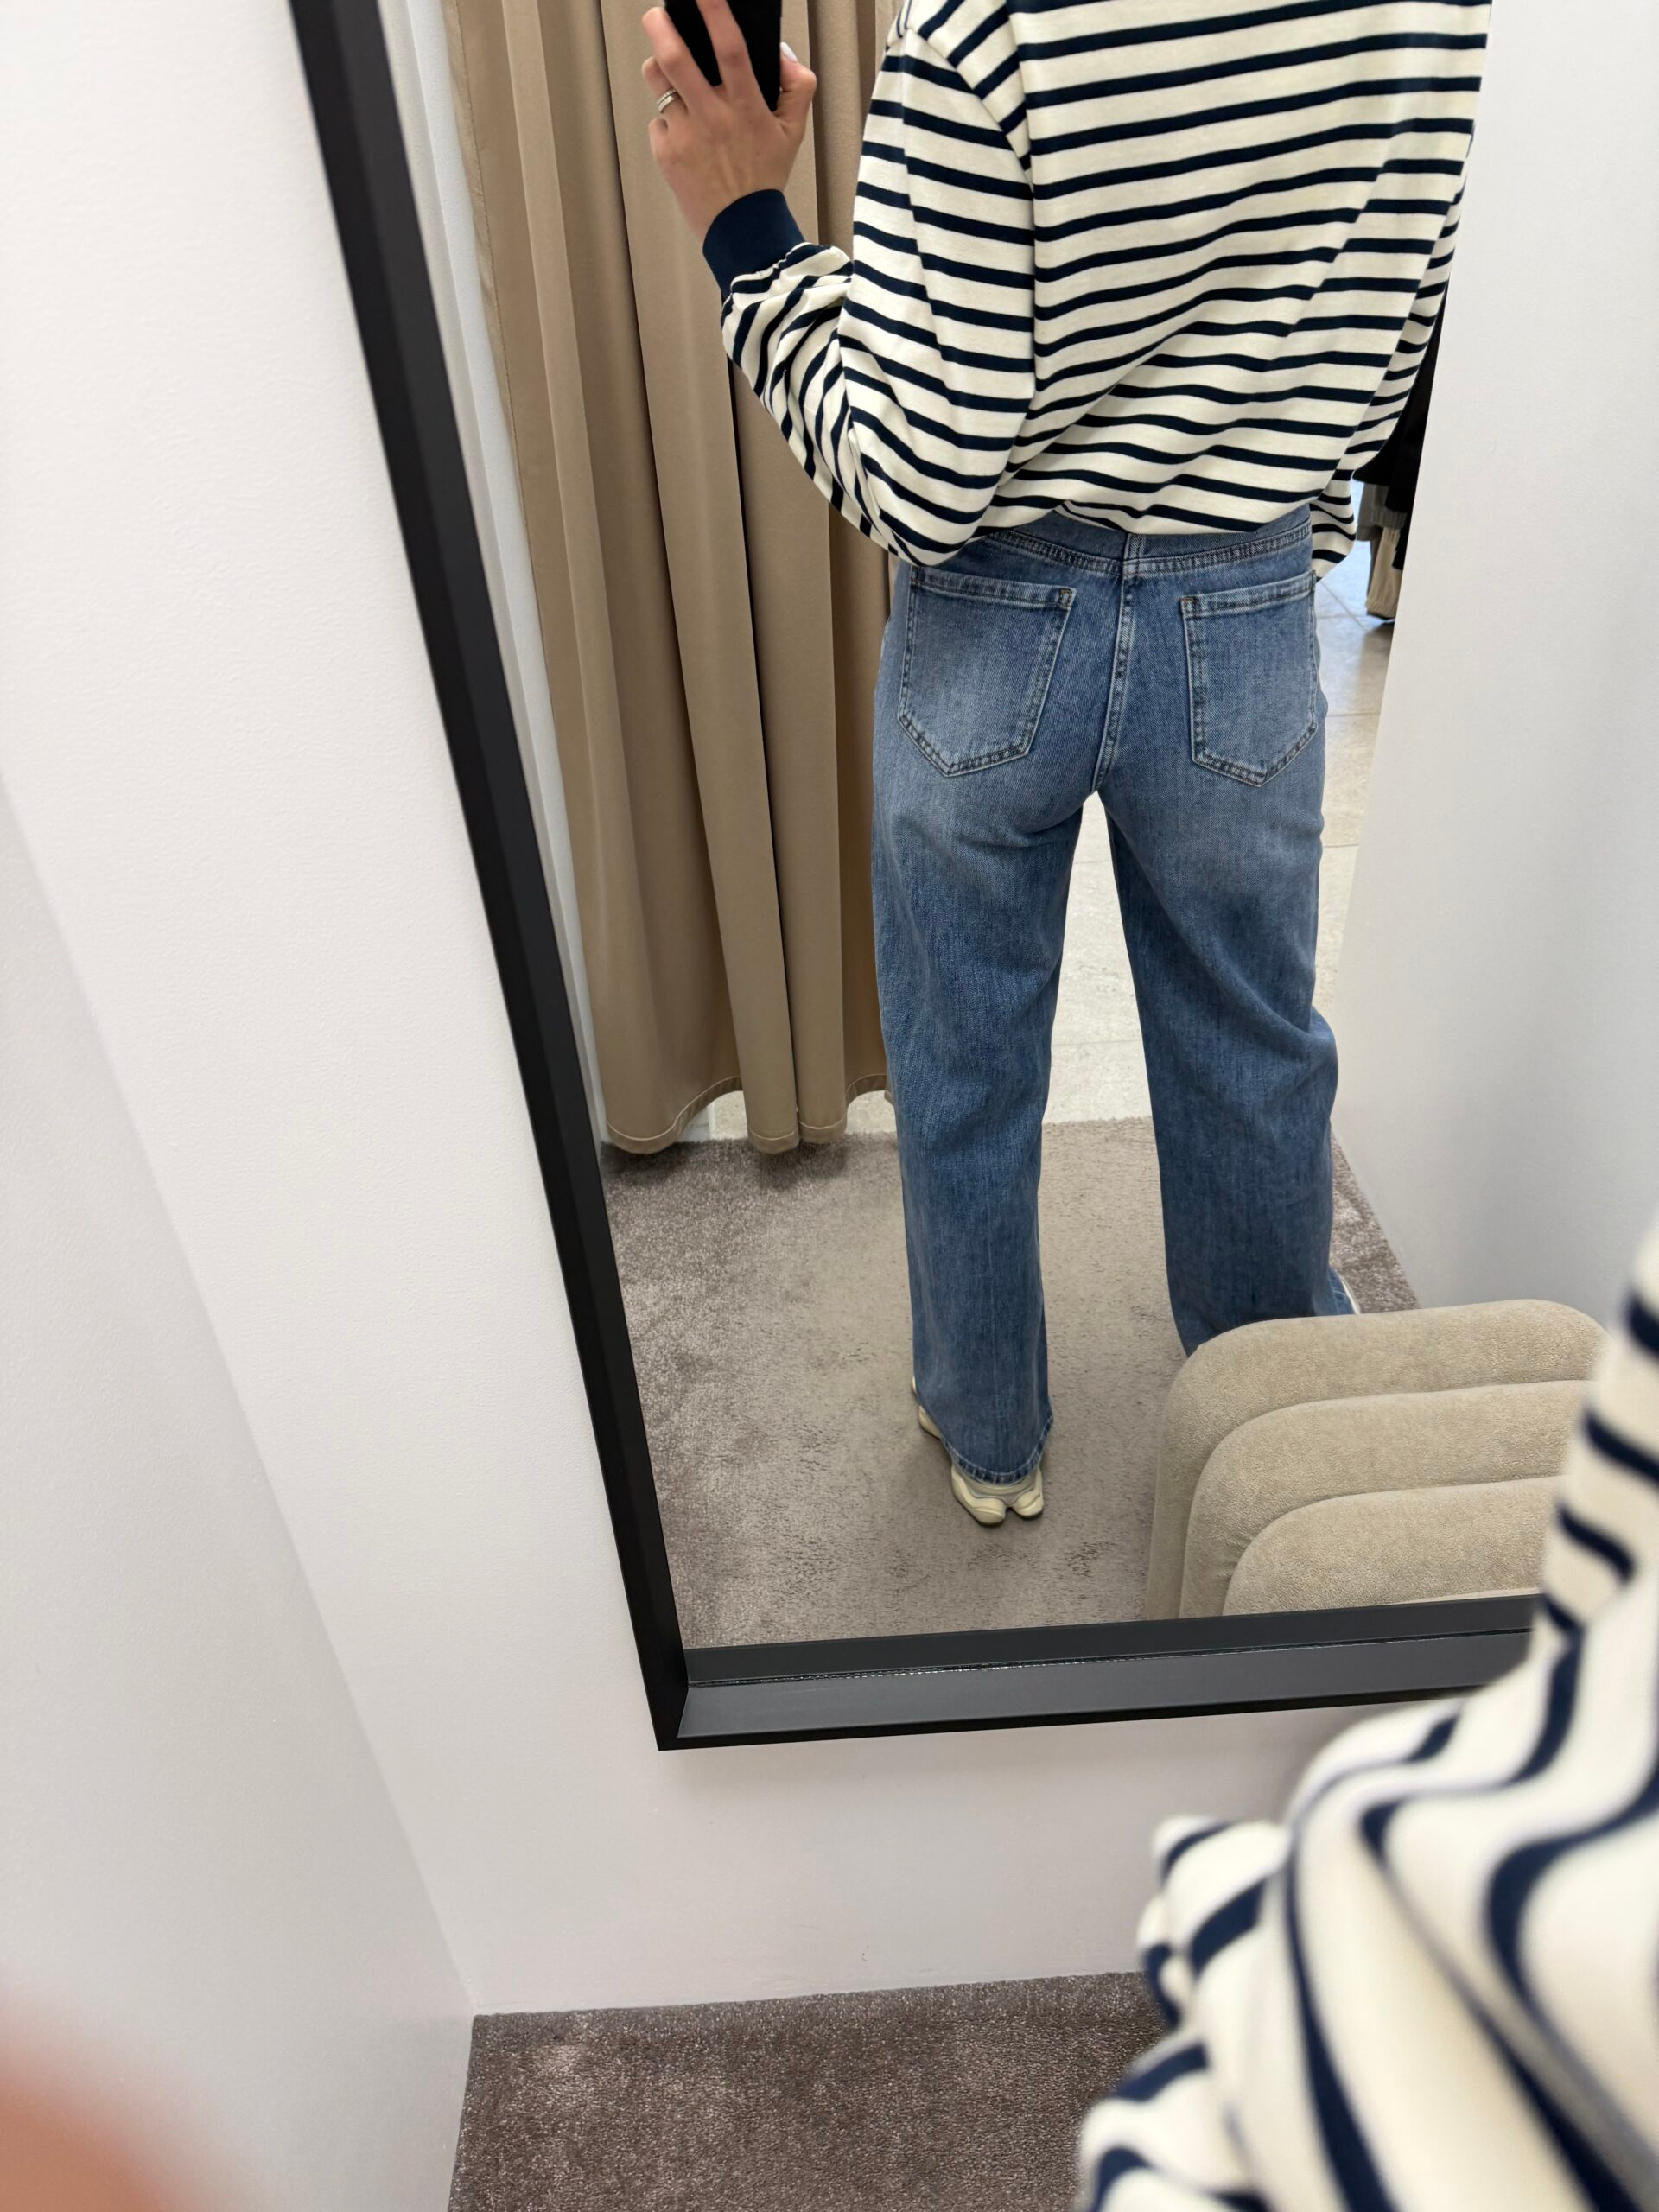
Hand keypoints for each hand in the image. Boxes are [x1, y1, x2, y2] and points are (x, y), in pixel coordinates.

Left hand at [642, 0, 815, 240]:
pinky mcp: (665, 153)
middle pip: (676, 59)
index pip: (731, 48)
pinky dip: (669, 120)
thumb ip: (797, 86)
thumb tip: (780, 54)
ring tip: (667, 70)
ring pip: (659, 83)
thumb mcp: (794, 132)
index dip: (716, 13)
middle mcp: (712, 117)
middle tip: (655, 13)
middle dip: (660, 27)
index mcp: (745, 107)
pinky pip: (658, 120)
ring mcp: (685, 135)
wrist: (741, 231)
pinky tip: (685, 137)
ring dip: (658, 67)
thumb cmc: (765, 178)